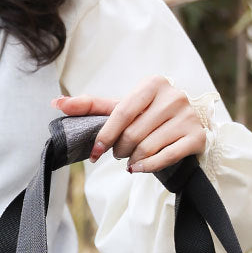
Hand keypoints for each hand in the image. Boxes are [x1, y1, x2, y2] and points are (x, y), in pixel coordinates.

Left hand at [51, 75, 206, 173]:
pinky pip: (165, 158)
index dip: (105, 136)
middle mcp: (173, 96)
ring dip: (133, 160)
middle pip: (133, 133)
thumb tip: (55, 102)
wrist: (187, 124)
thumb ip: (92, 106)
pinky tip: (139, 168)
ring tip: (131, 160)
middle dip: (120, 150)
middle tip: (119, 154)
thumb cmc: (149, 116)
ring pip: (147, 147)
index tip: (94, 153)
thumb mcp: (123, 107)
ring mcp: (187, 117)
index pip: (122, 113)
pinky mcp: (196, 137)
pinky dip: (147, 167)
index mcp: (153, 84)